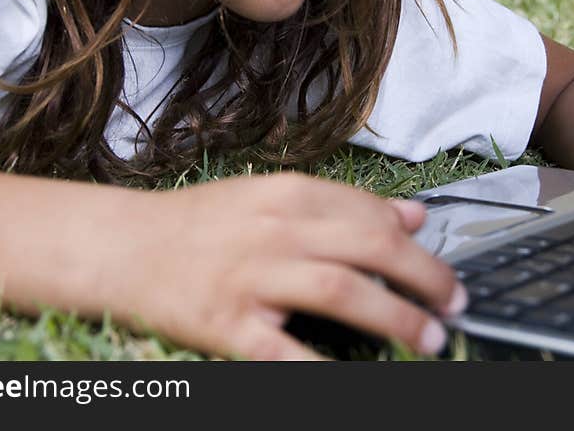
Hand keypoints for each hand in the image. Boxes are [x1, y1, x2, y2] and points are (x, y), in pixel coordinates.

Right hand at [93, 173, 466, 359]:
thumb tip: (410, 213)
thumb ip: (341, 204)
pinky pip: (286, 352)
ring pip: (342, 291)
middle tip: (454, 302)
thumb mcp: (269, 197)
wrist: (120, 246)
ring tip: (429, 338)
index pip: (371, 212)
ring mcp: (250, 276)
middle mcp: (274, 229)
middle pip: (370, 247)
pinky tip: (360, 379)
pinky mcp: (226, 323)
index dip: (417, 242)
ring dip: (396, 317)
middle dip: (424, 277)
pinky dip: (325, 369)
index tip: (441, 266)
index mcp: (286, 194)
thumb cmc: (196, 223)